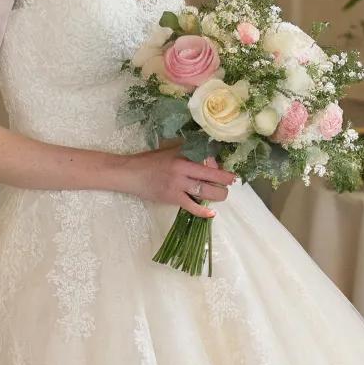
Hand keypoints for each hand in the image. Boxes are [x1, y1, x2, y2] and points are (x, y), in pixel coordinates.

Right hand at [120, 151, 236, 216]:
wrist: (131, 173)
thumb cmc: (150, 161)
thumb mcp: (170, 151)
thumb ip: (187, 152)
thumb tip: (207, 156)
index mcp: (183, 156)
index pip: (208, 159)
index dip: (219, 165)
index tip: (224, 169)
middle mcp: (182, 169)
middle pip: (211, 176)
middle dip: (225, 180)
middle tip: (232, 181)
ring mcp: (178, 185)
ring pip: (205, 191)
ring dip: (218, 194)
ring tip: (223, 194)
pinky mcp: (172, 198)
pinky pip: (192, 206)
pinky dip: (203, 211)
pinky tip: (211, 213)